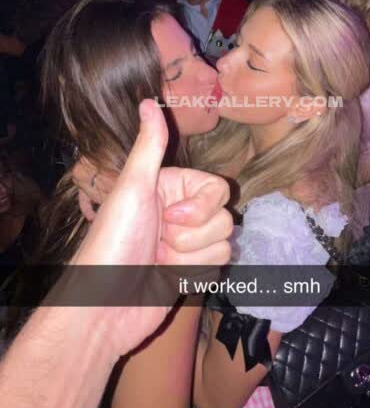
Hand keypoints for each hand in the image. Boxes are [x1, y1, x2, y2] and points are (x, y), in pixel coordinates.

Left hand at [73, 99, 231, 356]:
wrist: (105, 307)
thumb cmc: (113, 245)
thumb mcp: (132, 189)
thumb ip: (150, 147)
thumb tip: (149, 100)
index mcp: (168, 188)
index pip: (216, 187)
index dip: (200, 207)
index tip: (170, 218)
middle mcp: (180, 213)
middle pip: (224, 216)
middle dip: (193, 235)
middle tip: (160, 242)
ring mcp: (187, 243)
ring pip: (224, 241)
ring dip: (192, 257)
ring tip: (160, 261)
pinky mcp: (192, 271)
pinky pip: (219, 265)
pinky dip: (194, 274)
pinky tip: (168, 277)